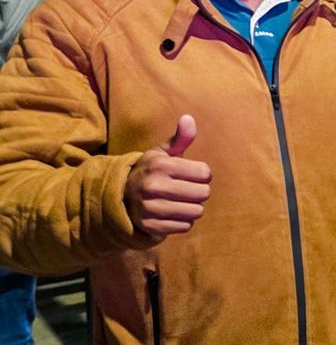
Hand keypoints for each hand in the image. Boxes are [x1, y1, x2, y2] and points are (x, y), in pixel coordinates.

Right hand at [125, 115, 211, 238]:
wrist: (120, 197)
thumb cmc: (151, 172)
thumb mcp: (161, 154)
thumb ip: (180, 138)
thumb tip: (189, 118)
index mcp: (160, 165)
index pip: (205, 173)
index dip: (202, 174)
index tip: (190, 174)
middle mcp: (153, 186)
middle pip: (204, 194)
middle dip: (199, 192)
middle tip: (186, 189)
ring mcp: (150, 208)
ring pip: (196, 212)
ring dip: (192, 207)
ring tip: (178, 201)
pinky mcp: (151, 226)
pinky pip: (185, 226)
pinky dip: (183, 221)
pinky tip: (171, 213)